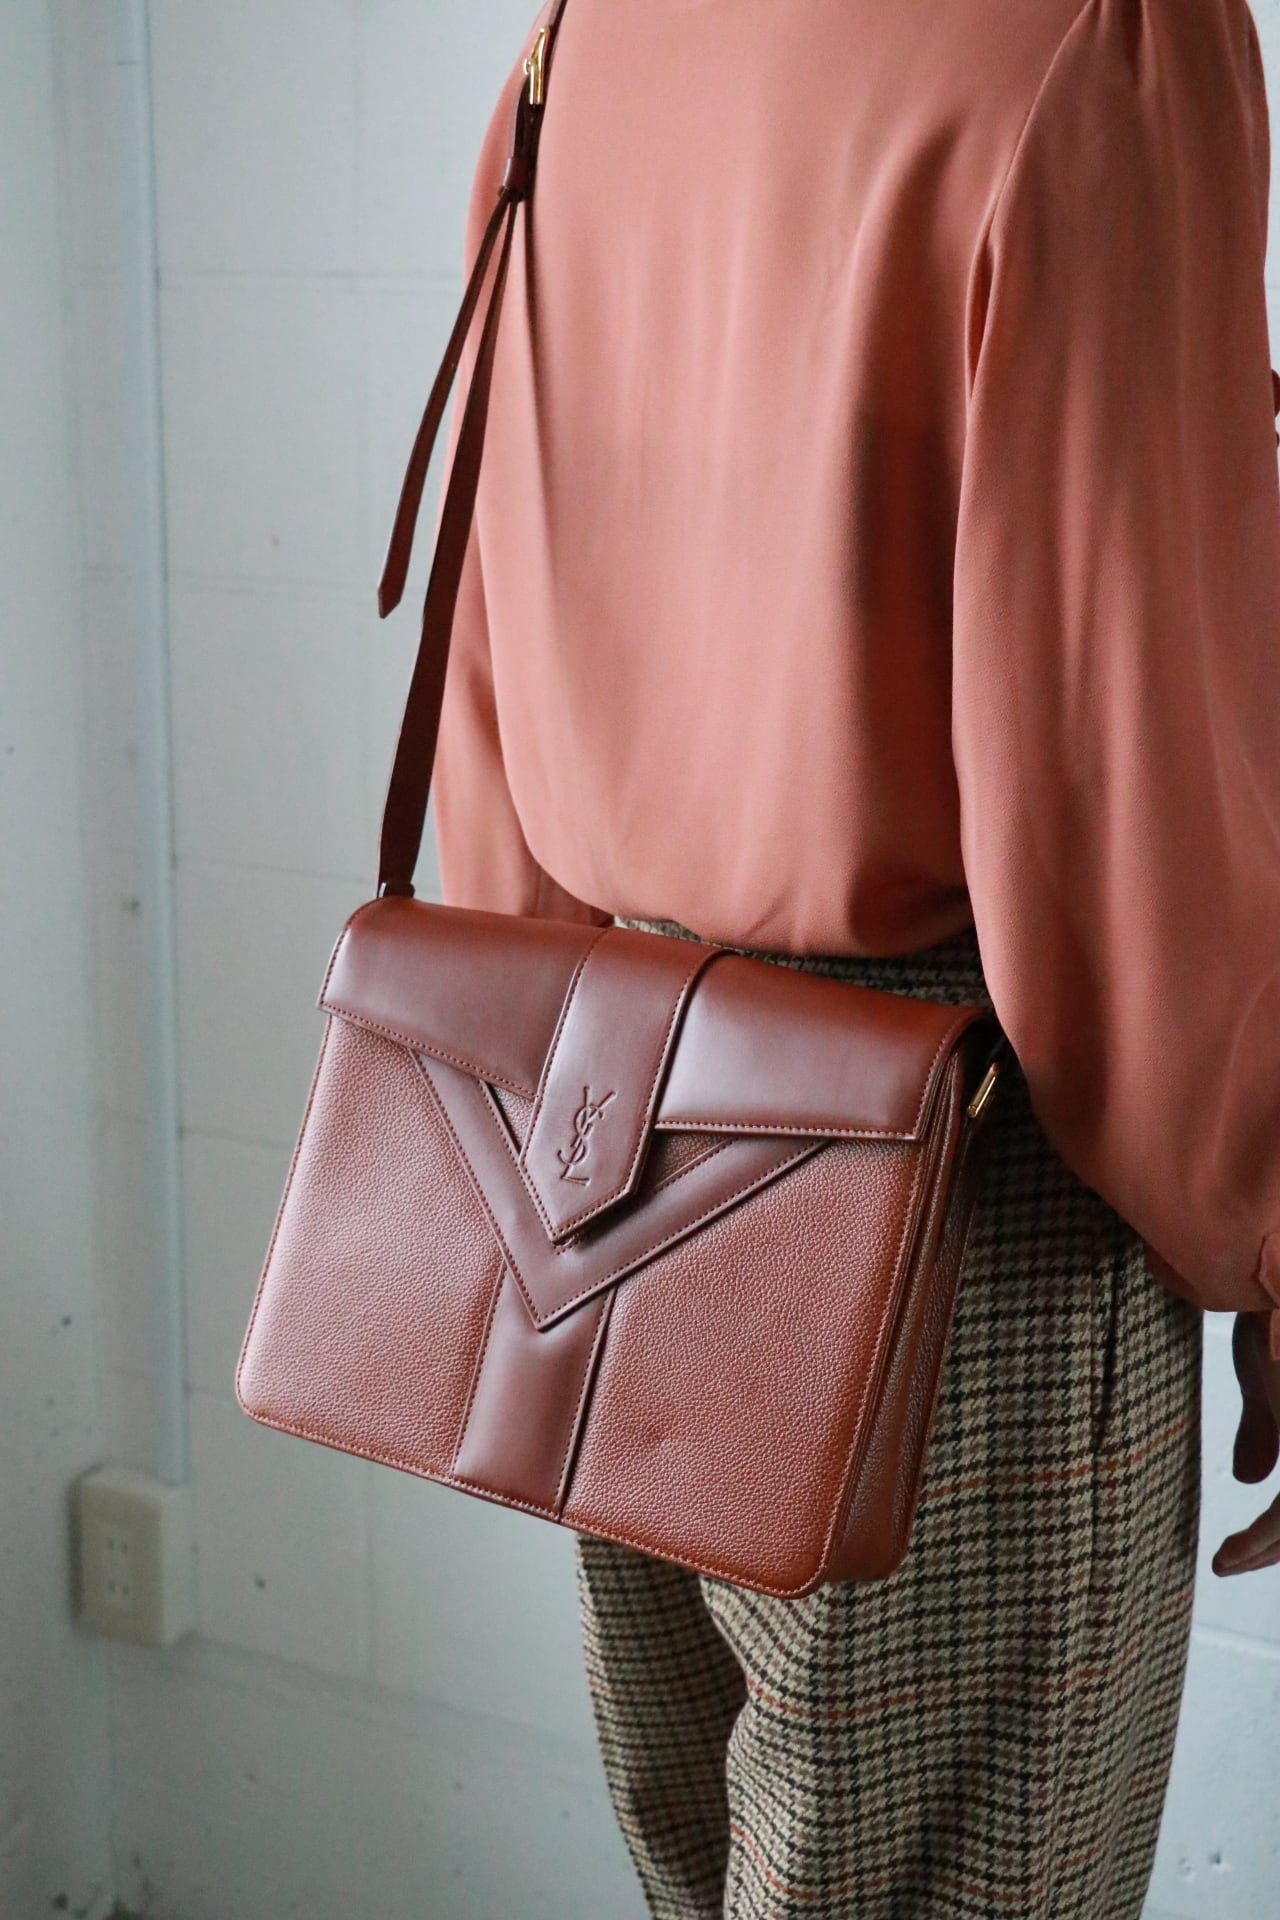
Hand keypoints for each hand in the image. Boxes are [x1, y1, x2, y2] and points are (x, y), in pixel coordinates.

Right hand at [1212, 1310, 1279, 1575]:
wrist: (1272, 1280)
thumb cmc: (1270, 1313)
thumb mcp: (1264, 1377)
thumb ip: (1263, 1429)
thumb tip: (1247, 1478)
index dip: (1279, 1529)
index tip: (1236, 1547)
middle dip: (1275, 1546)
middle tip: (1235, 1559)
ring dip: (1268, 1550)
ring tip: (1230, 1560)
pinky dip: (1261, 1540)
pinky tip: (1230, 1554)